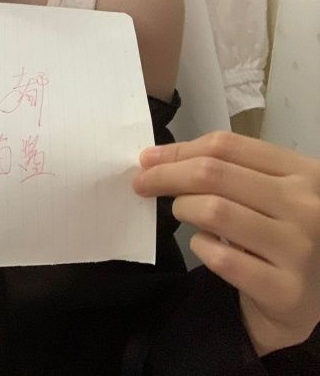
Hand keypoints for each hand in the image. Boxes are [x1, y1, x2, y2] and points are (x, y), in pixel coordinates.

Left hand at [132, 131, 319, 355]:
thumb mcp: (272, 194)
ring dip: (183, 209)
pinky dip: (200, 246)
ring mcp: (299, 250)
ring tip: (182, 214)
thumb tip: (156, 158)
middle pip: (213, 173)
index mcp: (305, 173)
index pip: (227, 145)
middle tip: (142, 184)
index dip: (178, 150)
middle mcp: (307, 207)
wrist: (312, 300)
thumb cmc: (284, 236)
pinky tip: (205, 245)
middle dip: (166, 176)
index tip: (148, 159)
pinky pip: (220, 257)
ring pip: (213, 210)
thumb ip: (231, 171)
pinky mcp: (285, 289)